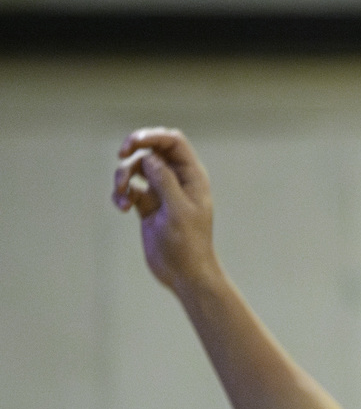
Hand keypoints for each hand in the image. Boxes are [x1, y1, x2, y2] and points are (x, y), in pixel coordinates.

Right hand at [112, 128, 218, 292]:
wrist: (184, 273)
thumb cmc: (188, 244)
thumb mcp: (177, 210)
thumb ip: (164, 181)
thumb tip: (148, 157)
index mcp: (192, 177)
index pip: (173, 142)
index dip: (152, 136)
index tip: (132, 145)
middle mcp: (177, 180)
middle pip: (152, 149)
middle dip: (134, 149)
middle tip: (121, 155)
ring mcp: (161, 192)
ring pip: (136, 168)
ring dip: (123, 176)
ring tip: (122, 196)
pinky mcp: (147, 205)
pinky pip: (128, 188)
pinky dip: (121, 193)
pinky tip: (122, 207)